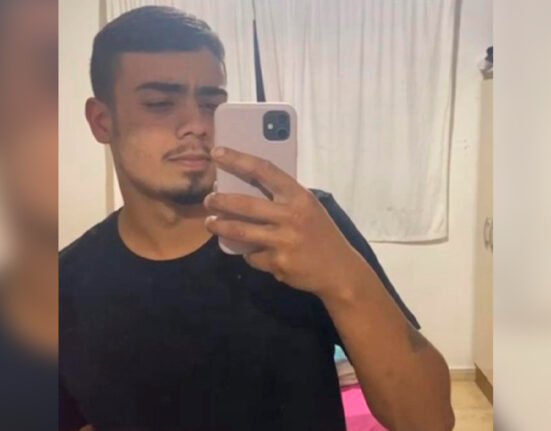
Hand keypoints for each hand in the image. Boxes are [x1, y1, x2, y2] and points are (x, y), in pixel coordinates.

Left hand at [204, 146, 369, 299]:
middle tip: (208, 199)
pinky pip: (252, 256)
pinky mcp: (278, 263)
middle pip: (245, 204)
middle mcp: (291, 216)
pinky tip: (252, 251)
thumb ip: (282, 199)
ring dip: (220, 226)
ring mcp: (284, 241)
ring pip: (240, 232)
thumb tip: (245, 189)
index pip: (264, 170)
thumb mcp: (308, 208)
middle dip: (221, 201)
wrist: (339, 270)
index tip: (217, 152)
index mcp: (299, 197)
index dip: (238, 159)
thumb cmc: (320, 233)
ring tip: (210, 222)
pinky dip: (248, 253)